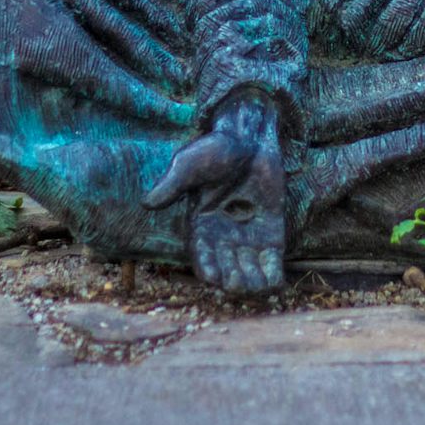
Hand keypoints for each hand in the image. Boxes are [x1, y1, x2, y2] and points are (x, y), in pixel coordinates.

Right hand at [143, 89, 285, 292]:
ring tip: (257, 286)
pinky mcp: (271, 232)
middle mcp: (223, 236)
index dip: (207, 268)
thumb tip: (147, 202)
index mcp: (200, 226)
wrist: (251, 137)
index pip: (201, 255)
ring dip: (252, 281)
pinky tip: (277, 283)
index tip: (213, 279)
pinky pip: (272, 259)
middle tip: (235, 283)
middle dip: (231, 278)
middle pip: (226, 267)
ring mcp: (248, 236)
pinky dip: (274, 273)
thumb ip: (172, 184)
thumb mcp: (189, 165)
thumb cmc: (216, 149)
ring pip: (249, 268)